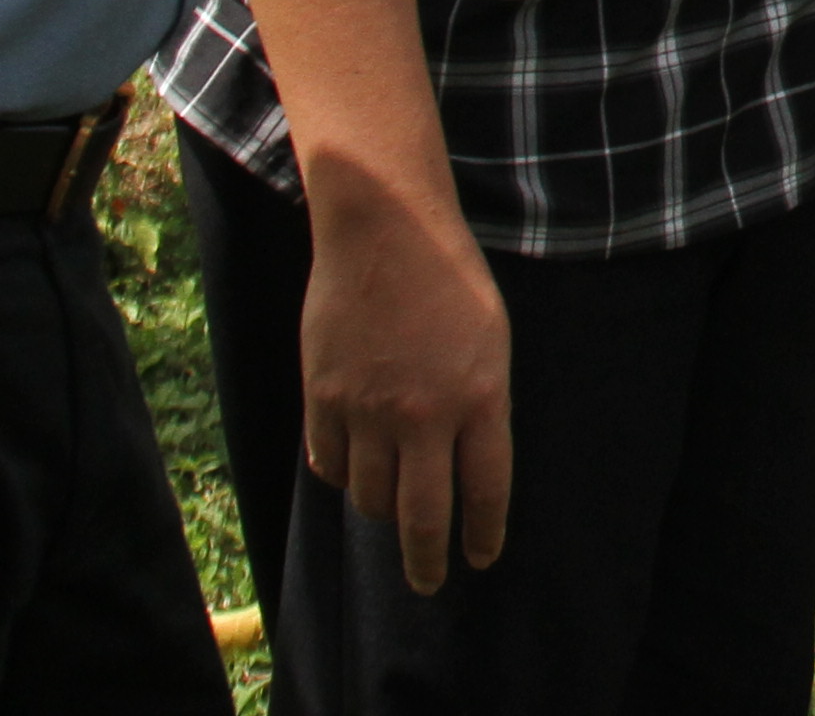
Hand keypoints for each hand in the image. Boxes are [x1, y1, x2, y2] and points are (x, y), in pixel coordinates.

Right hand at [296, 183, 510, 594]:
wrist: (385, 231)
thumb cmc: (449, 279)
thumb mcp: (491, 341)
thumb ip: (481, 405)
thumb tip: (464, 466)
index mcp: (480, 398)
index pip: (486, 491)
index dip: (483, 534)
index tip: (480, 559)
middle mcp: (424, 415)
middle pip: (423, 517)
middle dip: (426, 562)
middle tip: (428, 583)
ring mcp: (368, 410)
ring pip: (370, 498)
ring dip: (383, 512)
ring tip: (392, 512)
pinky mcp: (323, 400)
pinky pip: (329, 465)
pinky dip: (341, 476)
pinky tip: (353, 472)